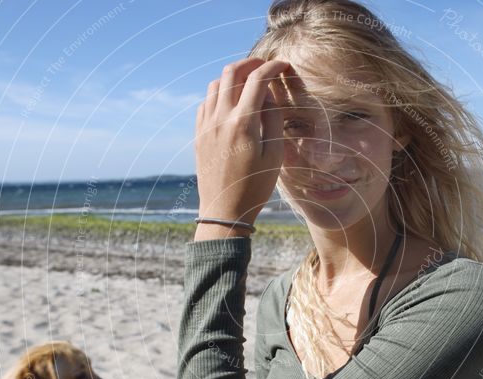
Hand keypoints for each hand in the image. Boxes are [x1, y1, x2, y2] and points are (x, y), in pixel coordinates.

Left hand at [195, 57, 289, 226]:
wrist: (224, 211)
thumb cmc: (254, 187)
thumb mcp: (274, 155)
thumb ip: (273, 120)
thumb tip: (267, 95)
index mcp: (243, 123)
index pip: (258, 79)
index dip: (273, 67)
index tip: (284, 66)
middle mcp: (221, 118)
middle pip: (232, 72)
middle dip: (251, 64)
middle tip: (265, 67)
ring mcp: (206, 125)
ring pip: (216, 84)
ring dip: (233, 77)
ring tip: (249, 84)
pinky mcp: (198, 134)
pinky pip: (206, 102)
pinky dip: (219, 93)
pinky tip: (231, 103)